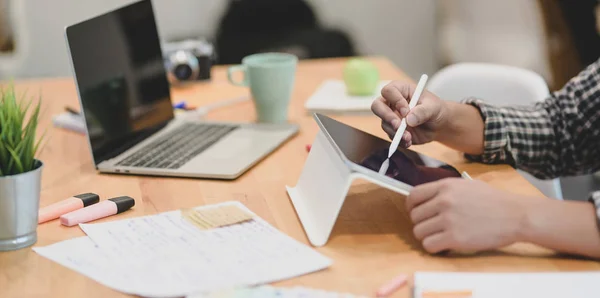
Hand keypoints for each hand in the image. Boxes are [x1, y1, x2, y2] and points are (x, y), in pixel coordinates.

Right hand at [371, 81, 448, 146]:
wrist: (438, 124)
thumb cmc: (436, 109)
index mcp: (400, 90)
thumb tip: (409, 120)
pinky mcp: (393, 129)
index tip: (406, 111)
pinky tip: (409, 141)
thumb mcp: (433, 108)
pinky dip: (399, 140)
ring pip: (384, 123)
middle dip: (387, 117)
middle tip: (399, 126)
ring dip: (395, 132)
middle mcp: (392, 102)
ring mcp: (391, 116)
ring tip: (409, 137)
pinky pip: (390, 135)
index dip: (395, 101)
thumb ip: (422, 112)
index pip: (388, 91)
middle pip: (377, 106)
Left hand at [406, 178, 534, 253]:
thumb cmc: (494, 201)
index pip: (413, 196)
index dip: (411, 206)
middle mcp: (444, 201)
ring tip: (439, 236)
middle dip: (421, 223)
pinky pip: (429, 245)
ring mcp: (448, 220)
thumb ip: (445, 190)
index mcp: (445, 186)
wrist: (516, 215)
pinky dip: (434, 247)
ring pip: (418, 232)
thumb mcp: (467, 185)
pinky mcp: (454, 238)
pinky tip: (444, 244)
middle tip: (433, 227)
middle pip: (414, 216)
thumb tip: (425, 199)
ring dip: (427, 236)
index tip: (416, 213)